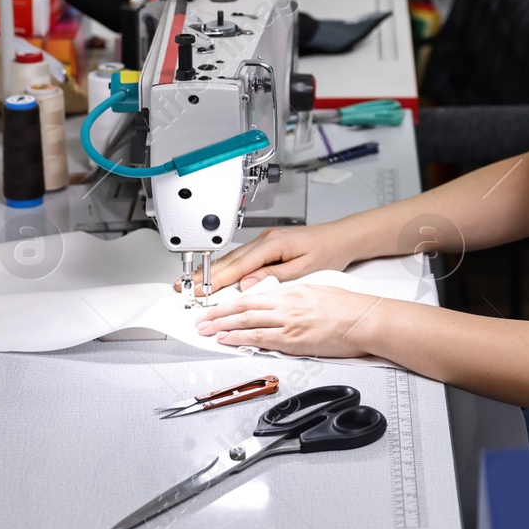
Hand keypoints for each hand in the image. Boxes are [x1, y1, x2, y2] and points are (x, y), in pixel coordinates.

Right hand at [184, 220, 360, 294]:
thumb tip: (247, 285)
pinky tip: (218, 274)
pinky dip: (228, 266)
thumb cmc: (328, 251)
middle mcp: (266, 239)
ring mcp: (266, 240)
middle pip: (230, 260)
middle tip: (185, 287)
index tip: (200, 291)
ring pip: (234, 258)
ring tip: (195, 282)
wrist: (342, 237)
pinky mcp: (268, 244)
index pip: (238, 265)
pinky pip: (242, 257)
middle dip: (206, 274)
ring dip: (213, 270)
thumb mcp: (303, 269)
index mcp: (273, 244)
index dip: (216, 280)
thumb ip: (273, 277)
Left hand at [195, 284, 389, 358]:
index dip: (232, 301)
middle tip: (201, 319)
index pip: (255, 295)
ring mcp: (289, 321)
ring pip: (247, 321)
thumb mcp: (319, 292)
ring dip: (222, 326)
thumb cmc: (351, 308)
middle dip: (219, 314)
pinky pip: (260, 338)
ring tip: (206, 330)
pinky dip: (240, 338)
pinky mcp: (294, 339)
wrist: (367, 319)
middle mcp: (288, 303)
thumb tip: (281, 304)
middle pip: (244, 306)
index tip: (218, 306)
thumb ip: (296, 298)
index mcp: (294, 290)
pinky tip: (226, 339)